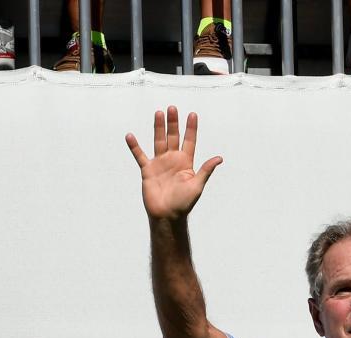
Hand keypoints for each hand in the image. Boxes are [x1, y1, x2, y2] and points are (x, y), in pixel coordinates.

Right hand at [125, 107, 222, 221]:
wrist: (167, 215)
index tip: (192, 114)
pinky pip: (140, 156)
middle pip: (173, 137)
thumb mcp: (197, 185)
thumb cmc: (184, 203)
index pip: (189, 141)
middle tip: (173, 108)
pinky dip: (135, 147)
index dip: (191, 129)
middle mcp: (173, 160)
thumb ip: (206, 170)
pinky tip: (130, 136)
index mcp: (186, 163)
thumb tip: (219, 158)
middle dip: (173, 123)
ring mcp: (160, 163)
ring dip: (158, 128)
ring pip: (158, 141)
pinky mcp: (147, 170)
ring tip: (159, 113)